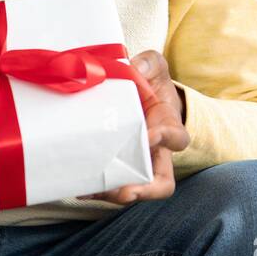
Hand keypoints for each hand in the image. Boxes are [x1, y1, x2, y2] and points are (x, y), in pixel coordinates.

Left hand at [78, 50, 188, 204]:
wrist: (137, 94)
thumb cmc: (149, 83)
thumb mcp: (153, 67)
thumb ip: (149, 63)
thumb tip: (135, 67)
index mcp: (168, 125)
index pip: (177, 138)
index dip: (166, 139)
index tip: (149, 136)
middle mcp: (155, 152)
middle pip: (160, 183)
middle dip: (143, 190)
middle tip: (124, 191)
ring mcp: (134, 163)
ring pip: (132, 190)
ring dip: (112, 193)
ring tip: (91, 189)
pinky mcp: (115, 167)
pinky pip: (109, 185)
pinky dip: (94, 188)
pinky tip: (78, 186)